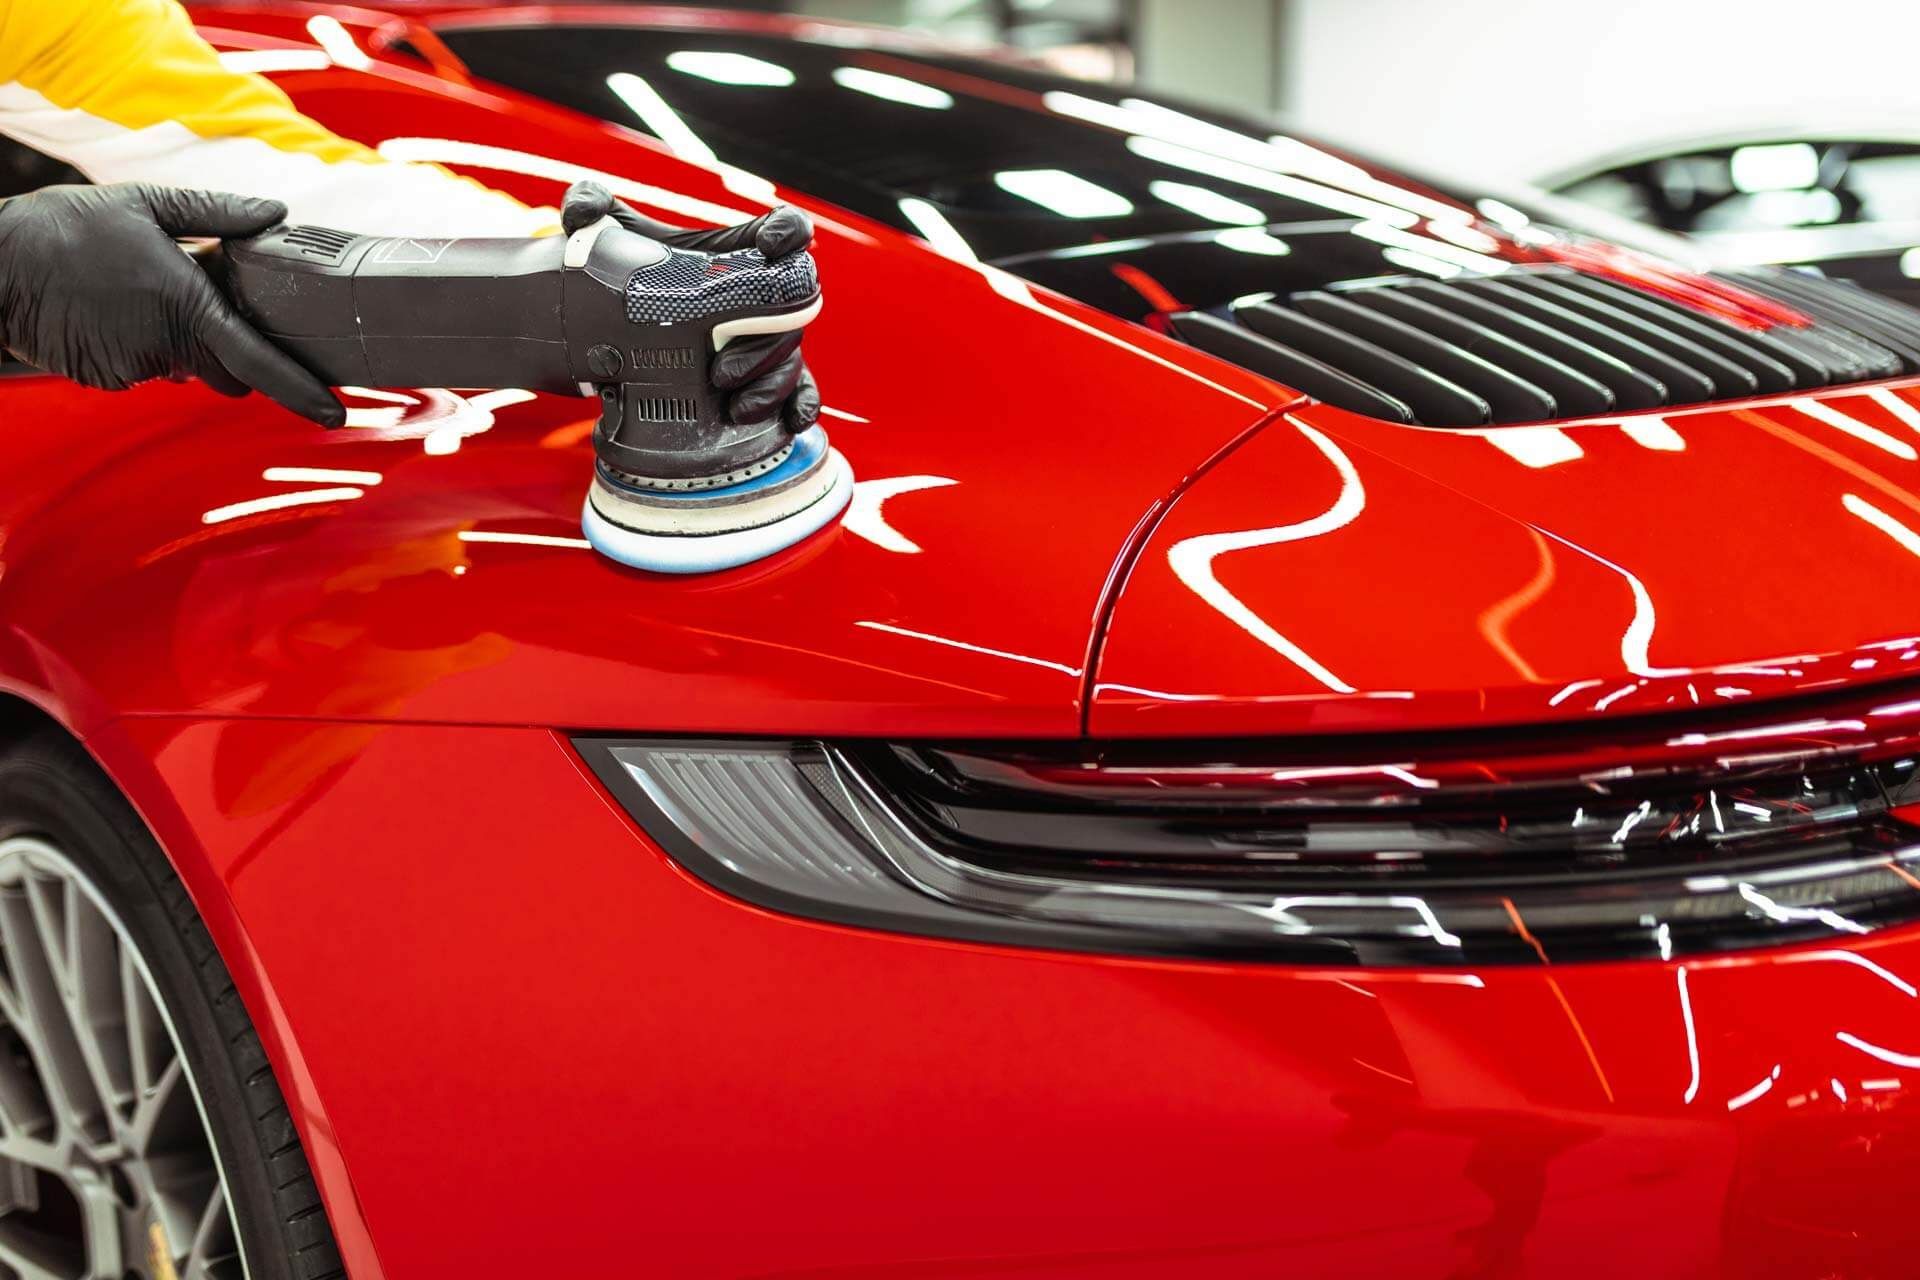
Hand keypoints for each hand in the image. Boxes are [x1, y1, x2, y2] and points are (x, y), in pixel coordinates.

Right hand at [0, 184, 343, 426]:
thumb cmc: (64, 228)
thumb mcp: (145, 204)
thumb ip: (217, 213)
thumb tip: (275, 213)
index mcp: (185, 305)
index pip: (258, 360)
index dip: (300, 390)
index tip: (333, 411)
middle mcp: (165, 346)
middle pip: (229, 372)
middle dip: (233, 353)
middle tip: (206, 304)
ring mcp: (134, 367)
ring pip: (184, 367)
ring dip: (180, 341)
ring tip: (138, 293)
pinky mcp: (107, 378)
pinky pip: (144, 367)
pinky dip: (141, 345)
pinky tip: (112, 309)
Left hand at [560, 180, 819, 434]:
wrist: (625, 333)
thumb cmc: (636, 274)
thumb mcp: (612, 238)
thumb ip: (590, 208)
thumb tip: (579, 211)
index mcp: (741, 251)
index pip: (788, 230)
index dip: (790, 232)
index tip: (769, 246)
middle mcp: (766, 294)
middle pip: (793, 309)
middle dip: (764, 342)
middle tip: (719, 370)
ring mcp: (770, 337)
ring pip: (791, 357)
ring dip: (770, 384)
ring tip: (733, 406)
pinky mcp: (769, 375)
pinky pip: (802, 391)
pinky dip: (800, 405)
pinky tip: (790, 421)